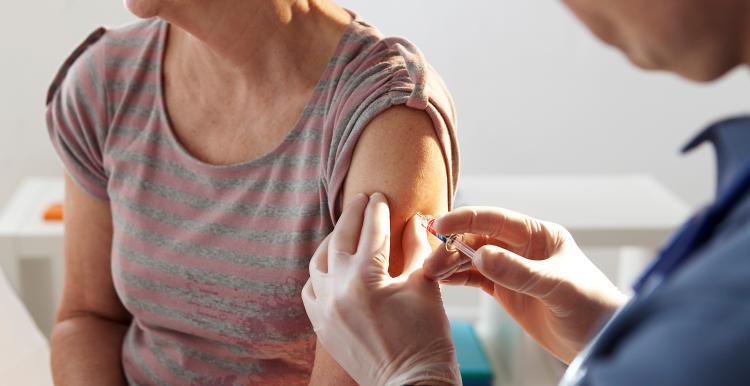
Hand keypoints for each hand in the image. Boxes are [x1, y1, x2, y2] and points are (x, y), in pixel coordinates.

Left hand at [302, 193, 460, 385]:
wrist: (412, 384)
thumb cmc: (426, 338)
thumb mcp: (425, 286)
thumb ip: (415, 249)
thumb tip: (413, 220)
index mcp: (366, 278)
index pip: (371, 231)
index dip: (377, 209)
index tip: (379, 195)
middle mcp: (338, 290)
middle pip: (340, 238)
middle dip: (352, 215)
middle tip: (361, 200)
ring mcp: (324, 309)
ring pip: (319, 262)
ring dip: (332, 241)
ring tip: (345, 230)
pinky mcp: (321, 326)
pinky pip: (310, 290)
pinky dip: (320, 273)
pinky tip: (332, 265)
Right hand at [423, 207, 627, 362]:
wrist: (602, 341)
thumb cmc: (592, 307)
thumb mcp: (556, 287)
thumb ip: (519, 271)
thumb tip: (480, 255)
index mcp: (539, 234)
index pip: (496, 220)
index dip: (466, 219)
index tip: (441, 225)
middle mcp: (523, 247)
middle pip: (479, 239)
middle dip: (453, 247)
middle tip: (431, 262)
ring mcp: (513, 268)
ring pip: (473, 259)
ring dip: (451, 263)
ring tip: (430, 273)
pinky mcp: (506, 290)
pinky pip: (476, 279)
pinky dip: (458, 278)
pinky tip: (442, 280)